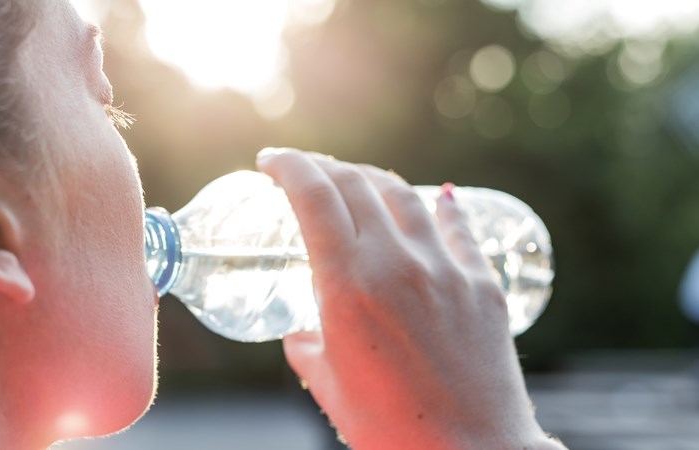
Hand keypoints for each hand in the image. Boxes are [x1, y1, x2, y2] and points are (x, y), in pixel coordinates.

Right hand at [256, 148, 563, 448]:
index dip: (288, 166)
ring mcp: (444, 270)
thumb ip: (308, 350)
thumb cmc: (392, 430)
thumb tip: (300, 336)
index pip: (313, 197)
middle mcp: (396, 265)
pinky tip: (438, 194)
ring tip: (356, 180)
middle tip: (304, 169)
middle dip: (321, 166)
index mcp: (348, 288)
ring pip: (403, 196)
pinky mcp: (482, 285)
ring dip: (372, 178)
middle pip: (354, 184)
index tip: (270, 162)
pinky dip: (442, 205)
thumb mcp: (330, 387)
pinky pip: (459, 228)